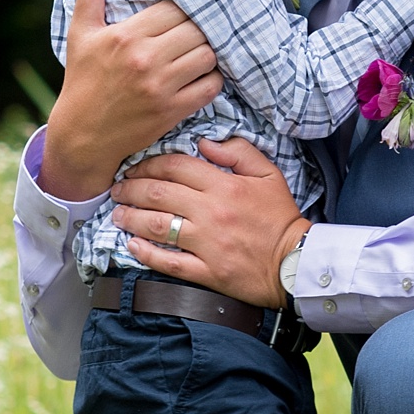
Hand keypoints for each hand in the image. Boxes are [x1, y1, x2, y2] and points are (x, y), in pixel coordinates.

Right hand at [38, 0, 221, 201]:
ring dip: (210, 52)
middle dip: (201, 29)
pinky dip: (213, 80)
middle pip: (197, 30)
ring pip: (208, 55)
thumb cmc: (82, 79)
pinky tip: (202, 76)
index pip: (174, 8)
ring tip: (200, 51)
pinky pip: (211, 87)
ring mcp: (161, 86)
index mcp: (126, 35)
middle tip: (197, 32)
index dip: (185, 8)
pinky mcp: (172, 111)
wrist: (82, 135)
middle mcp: (145, 59)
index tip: (184, 13)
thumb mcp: (81, 33)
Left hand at [112, 137, 306, 308]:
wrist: (296, 262)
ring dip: (131, 218)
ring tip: (118, 214)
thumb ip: (238, 151)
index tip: (135, 168)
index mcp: (224, 186)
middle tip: (117, 189)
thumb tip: (204, 142)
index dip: (148, 165)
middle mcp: (210, 213)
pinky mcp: (206, 271)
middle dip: (130, 189)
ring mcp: (206, 244)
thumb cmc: (280, 217)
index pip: (175, 167)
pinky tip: (131, 246)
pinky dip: (145, 253)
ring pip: (156, 226)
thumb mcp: (268, 174)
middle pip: (158, 194)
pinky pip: (168, 261)